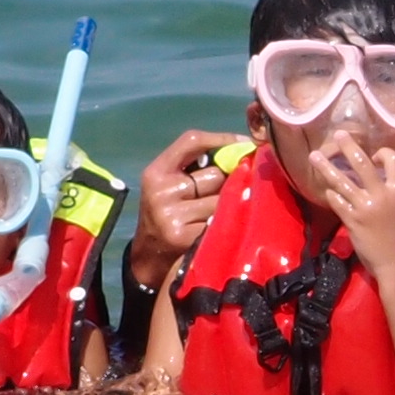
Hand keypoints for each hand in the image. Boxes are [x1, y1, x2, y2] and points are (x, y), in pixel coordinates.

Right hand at [127, 129, 238, 288]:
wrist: (149, 256)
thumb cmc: (168, 212)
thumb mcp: (170, 185)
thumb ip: (196, 167)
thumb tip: (243, 150)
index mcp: (156, 172)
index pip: (192, 140)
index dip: (222, 138)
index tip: (245, 143)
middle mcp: (161, 192)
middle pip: (215, 174)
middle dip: (227, 182)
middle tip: (223, 194)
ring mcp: (171, 215)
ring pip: (222, 199)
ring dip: (227, 205)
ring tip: (216, 214)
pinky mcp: (184, 236)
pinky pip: (220, 220)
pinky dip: (224, 223)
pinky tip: (215, 229)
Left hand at [305, 134, 394, 276]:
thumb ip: (391, 197)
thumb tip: (377, 187)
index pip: (392, 160)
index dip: (382, 153)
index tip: (374, 155)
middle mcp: (381, 194)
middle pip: (361, 163)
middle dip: (348, 147)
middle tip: (338, 136)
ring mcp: (364, 206)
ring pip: (341, 180)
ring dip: (326, 167)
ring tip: (314, 156)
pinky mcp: (351, 220)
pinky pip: (337, 201)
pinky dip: (331, 194)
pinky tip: (327, 191)